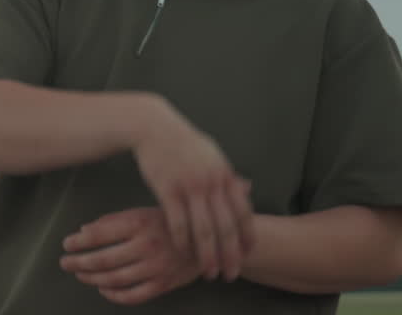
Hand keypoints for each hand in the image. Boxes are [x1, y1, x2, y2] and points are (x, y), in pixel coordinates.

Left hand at [60, 207, 200, 304]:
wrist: (207, 239)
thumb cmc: (168, 222)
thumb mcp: (141, 212)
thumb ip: (113, 221)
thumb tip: (84, 231)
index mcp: (138, 223)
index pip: (99, 235)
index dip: (78, 242)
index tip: (66, 244)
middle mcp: (146, 246)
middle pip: (103, 260)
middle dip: (79, 262)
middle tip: (65, 263)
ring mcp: (155, 267)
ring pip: (115, 279)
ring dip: (92, 278)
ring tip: (80, 274)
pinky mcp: (164, 284)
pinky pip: (134, 296)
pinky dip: (115, 295)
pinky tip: (103, 289)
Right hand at [132, 105, 255, 280]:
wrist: (153, 127)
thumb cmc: (183, 142)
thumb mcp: (212, 154)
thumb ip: (228, 175)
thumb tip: (247, 188)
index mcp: (225, 175)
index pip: (243, 212)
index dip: (247, 236)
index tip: (248, 254)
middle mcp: (211, 183)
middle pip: (226, 227)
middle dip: (230, 254)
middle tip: (231, 274)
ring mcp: (190, 187)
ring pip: (204, 229)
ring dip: (207, 254)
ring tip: (209, 272)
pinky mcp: (167, 189)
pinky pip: (178, 222)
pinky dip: (182, 240)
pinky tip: (182, 252)